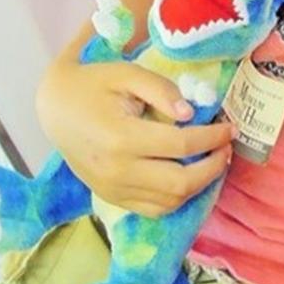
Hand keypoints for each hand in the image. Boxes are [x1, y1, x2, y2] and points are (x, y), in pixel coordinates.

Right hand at [37, 60, 234, 217]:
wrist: (54, 109)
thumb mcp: (125, 73)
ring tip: (212, 162)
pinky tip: (187, 179)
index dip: (213, 137)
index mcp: (122, 137)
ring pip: (170, 201)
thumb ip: (160, 89)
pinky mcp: (112, 197)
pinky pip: (153, 210)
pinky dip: (177, 198)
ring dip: (200, 185)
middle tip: (226, 148)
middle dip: (214, 166)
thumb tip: (191, 114)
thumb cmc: (91, 85)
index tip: (229, 127)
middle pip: (181, 182)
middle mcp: (118, 170)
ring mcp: (113, 189)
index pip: (182, 144)